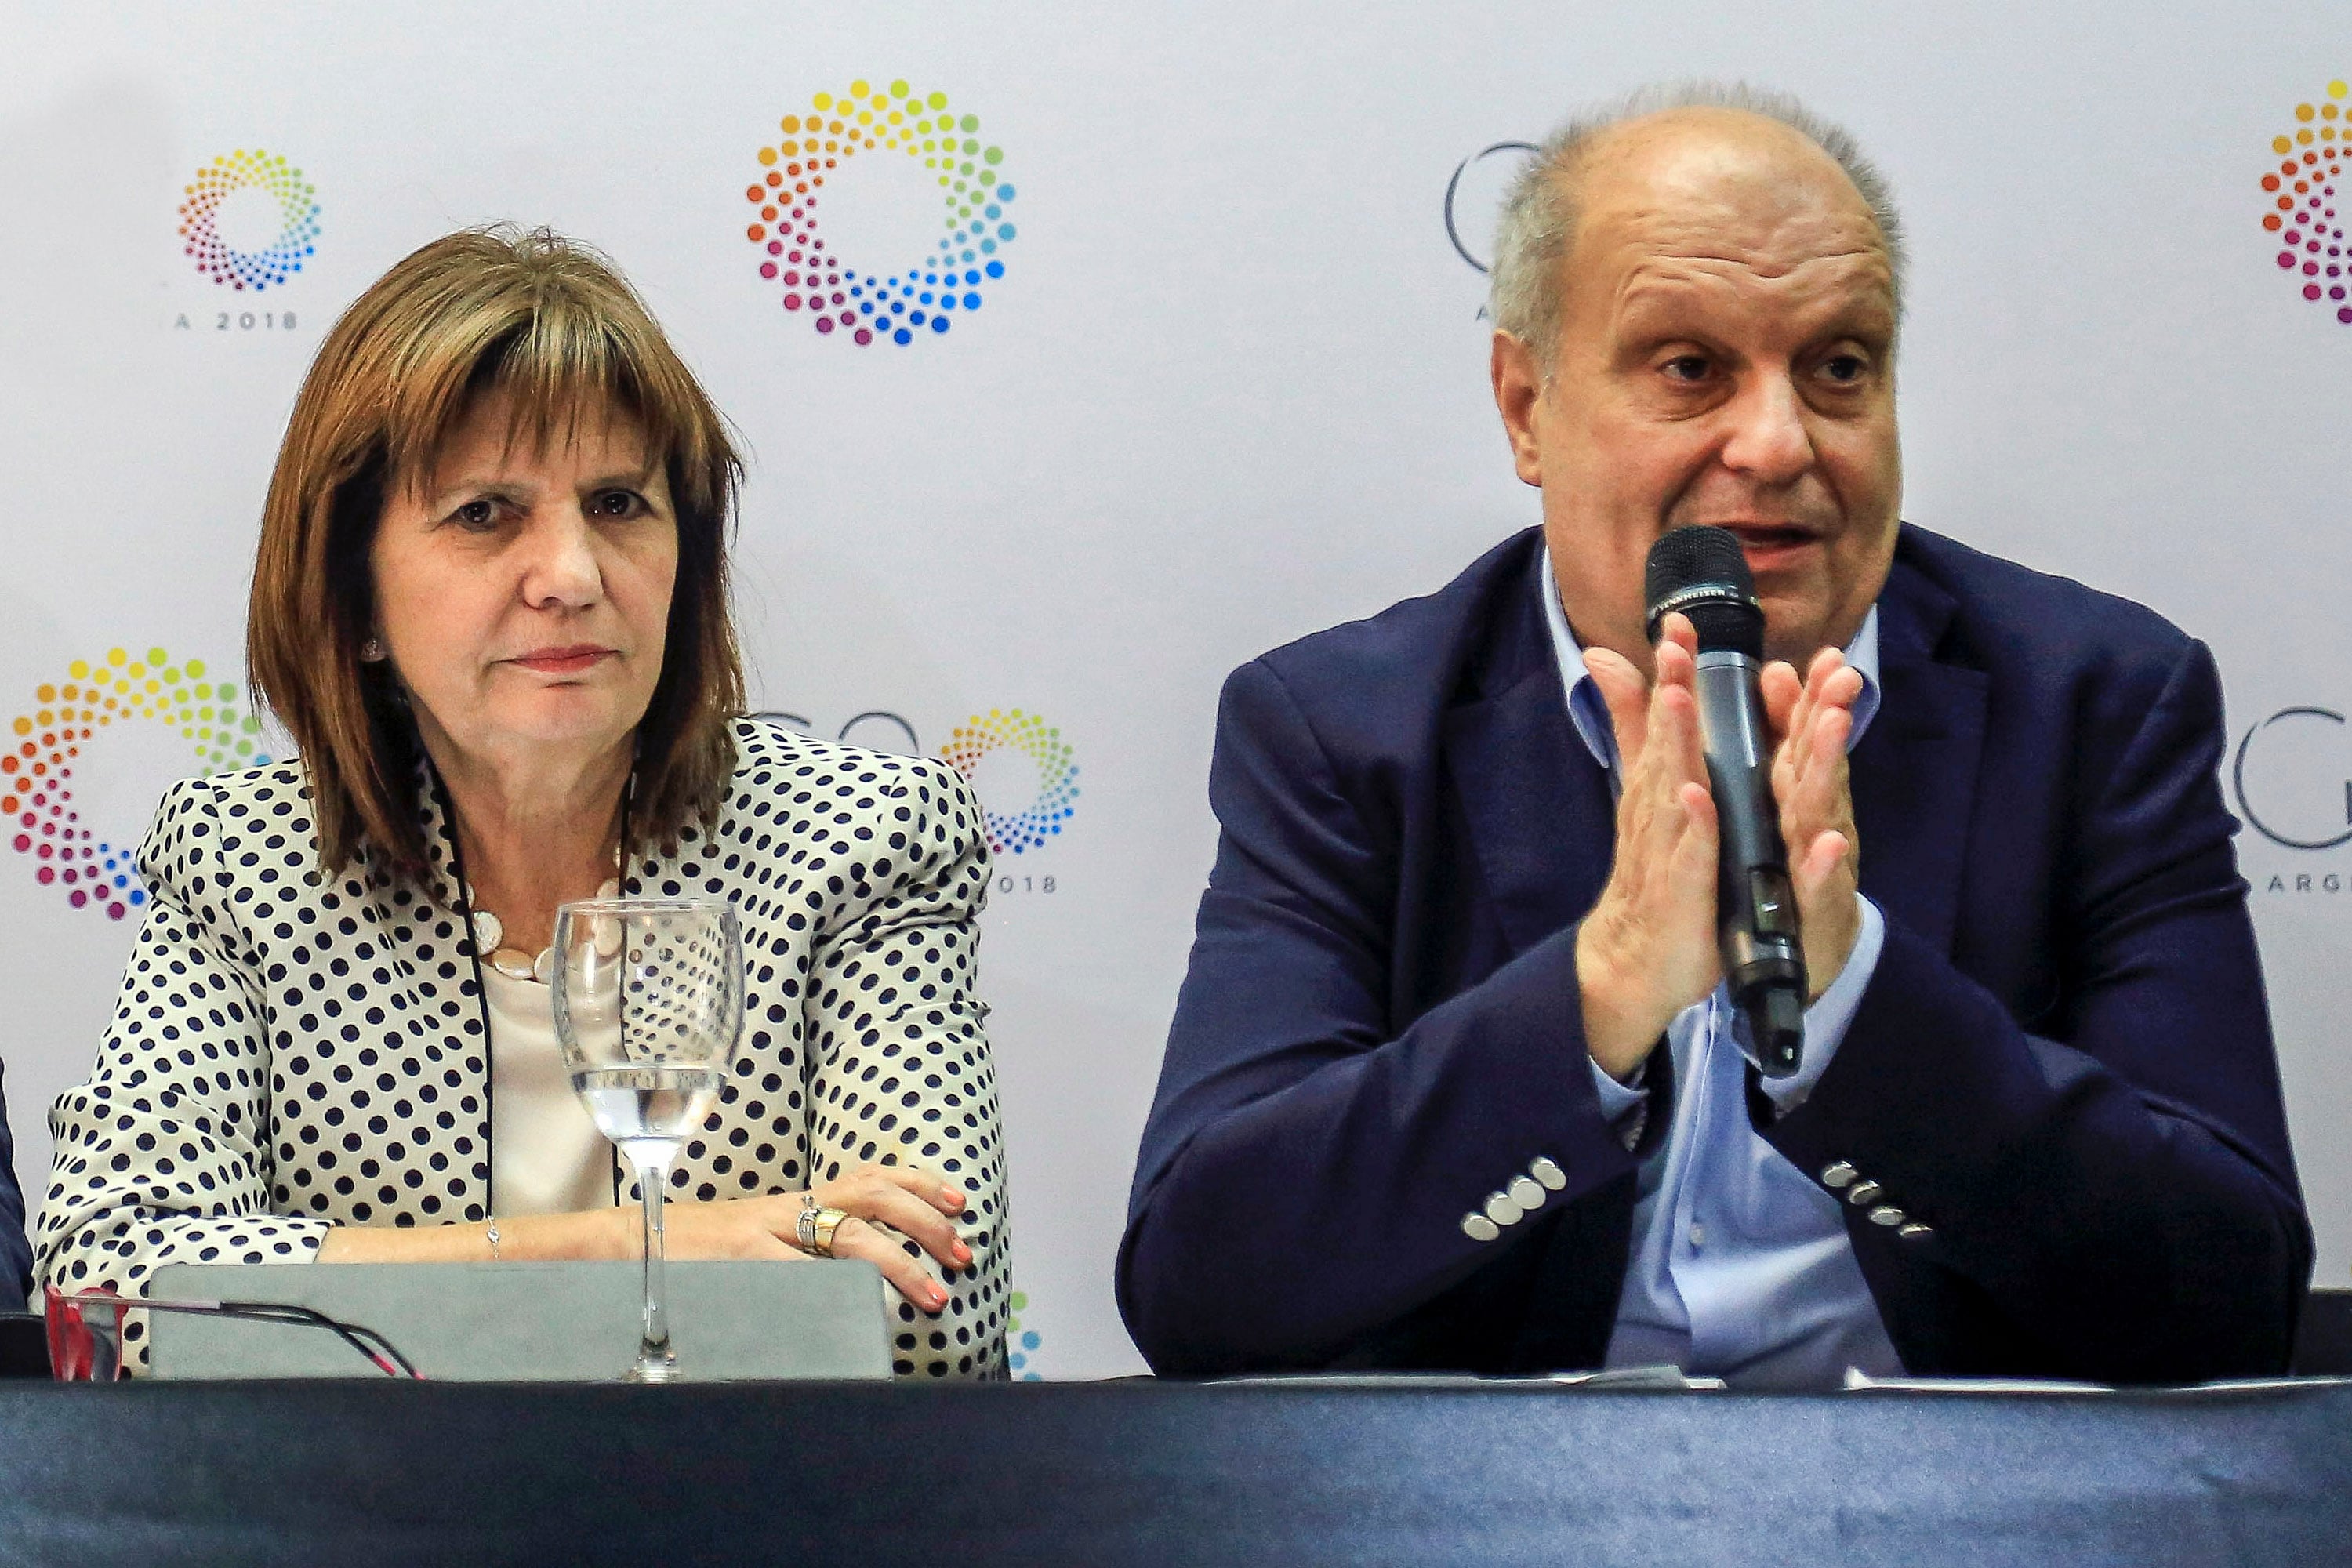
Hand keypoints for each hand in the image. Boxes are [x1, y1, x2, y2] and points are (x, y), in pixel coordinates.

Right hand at [319, 1163, 975, 1312]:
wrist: (605, 1250)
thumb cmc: (673, 1257)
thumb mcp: (740, 1250)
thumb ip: (785, 1256)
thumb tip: (833, 1276)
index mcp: (783, 1202)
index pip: (863, 1180)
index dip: (918, 1187)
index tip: (959, 1202)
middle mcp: (778, 1208)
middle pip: (871, 1194)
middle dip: (926, 1218)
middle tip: (965, 1246)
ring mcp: (759, 1232)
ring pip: (849, 1230)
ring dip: (900, 1260)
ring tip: (936, 1289)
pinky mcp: (738, 1257)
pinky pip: (801, 1270)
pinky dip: (839, 1287)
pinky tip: (869, 1307)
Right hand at [1577, 613, 1722, 1080]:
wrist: (1637, 959)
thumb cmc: (1651, 870)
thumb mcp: (1645, 791)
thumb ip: (1635, 726)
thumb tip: (1604, 661)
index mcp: (1661, 786)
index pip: (1666, 722)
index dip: (1670, 674)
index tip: (1678, 624)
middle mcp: (1660, 811)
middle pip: (1666, 745)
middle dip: (1671, 693)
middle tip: (1675, 645)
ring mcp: (1667, 851)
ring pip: (1674, 790)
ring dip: (1677, 745)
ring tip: (1679, 699)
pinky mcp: (1680, 893)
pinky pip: (1689, 856)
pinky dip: (1693, 828)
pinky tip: (1698, 800)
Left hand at [1760, 647, 1865, 998]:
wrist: (1803, 948)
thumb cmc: (1788, 864)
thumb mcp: (1779, 798)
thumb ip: (1777, 738)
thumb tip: (1775, 672)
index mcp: (1794, 790)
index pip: (1803, 737)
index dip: (1814, 696)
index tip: (1826, 655)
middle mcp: (1812, 817)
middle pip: (1820, 761)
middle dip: (1831, 716)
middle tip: (1843, 676)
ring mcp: (1815, 859)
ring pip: (1822, 808)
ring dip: (1830, 767)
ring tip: (1834, 727)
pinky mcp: (1812, 903)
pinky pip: (1817, 882)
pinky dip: (1823, 862)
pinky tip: (1829, 842)